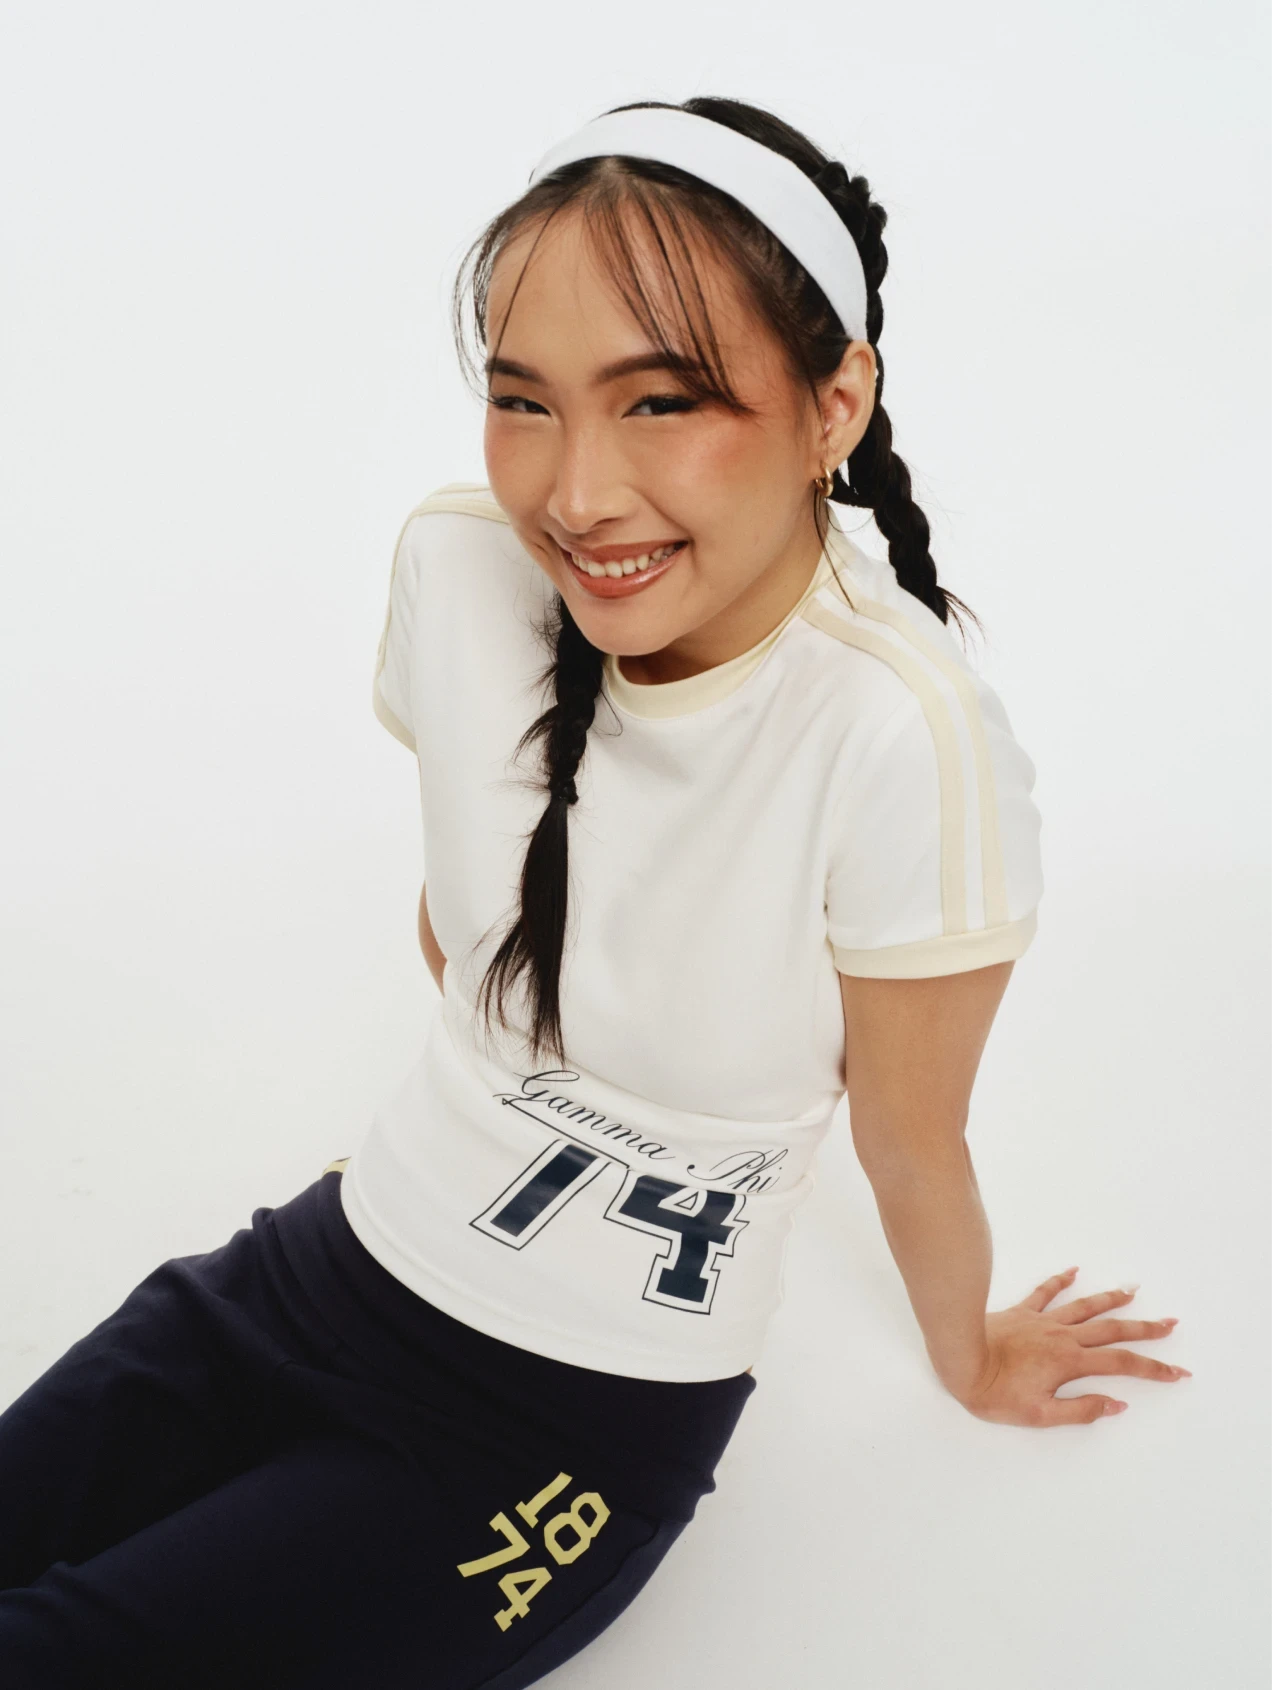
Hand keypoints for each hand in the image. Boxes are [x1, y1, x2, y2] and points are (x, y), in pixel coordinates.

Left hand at [954, 1267, 1190, 1426]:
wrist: (960, 1360)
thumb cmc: (995, 1393)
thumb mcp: (1040, 1415)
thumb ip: (1081, 1410)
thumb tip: (1117, 1404)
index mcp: (1070, 1362)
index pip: (1122, 1364)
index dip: (1153, 1369)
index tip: (1178, 1371)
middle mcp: (1062, 1336)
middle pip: (1112, 1329)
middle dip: (1144, 1329)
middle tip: (1170, 1323)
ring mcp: (1042, 1320)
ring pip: (1085, 1306)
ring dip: (1111, 1299)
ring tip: (1134, 1290)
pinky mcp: (1021, 1312)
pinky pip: (1045, 1292)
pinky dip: (1061, 1280)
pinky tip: (1074, 1271)